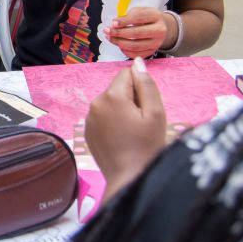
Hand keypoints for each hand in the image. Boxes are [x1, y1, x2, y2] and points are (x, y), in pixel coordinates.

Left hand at [86, 57, 166, 196]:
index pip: (127, 74)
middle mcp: (95, 103)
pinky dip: (113, 123)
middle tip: (141, 123)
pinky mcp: (87, 131)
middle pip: (118, 89)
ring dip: (122, 111)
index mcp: (111, 96)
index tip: (146, 108)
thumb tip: (138, 62)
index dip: (141, 88)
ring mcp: (88, 118)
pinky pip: (103, 117)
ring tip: (132, 133)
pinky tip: (122, 140)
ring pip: (111, 103)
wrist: (128, 179)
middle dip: (132, 100)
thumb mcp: (155, 113)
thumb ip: (147, 85)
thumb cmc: (146, 146)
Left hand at [104, 7, 172, 57]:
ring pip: (135, 46)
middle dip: (119, 33)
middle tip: (107, 31)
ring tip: (110, 38)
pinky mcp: (152, 52)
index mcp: (156, 16)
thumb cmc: (147, 18)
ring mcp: (156, 43)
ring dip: (119, 42)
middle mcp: (159, 30)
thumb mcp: (140, 10)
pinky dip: (124, 51)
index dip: (124, 21)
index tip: (113, 23)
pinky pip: (136, 54)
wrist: (161, 27)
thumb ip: (129, 15)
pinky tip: (118, 44)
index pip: (139, 18)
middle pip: (136, 33)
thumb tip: (115, 23)